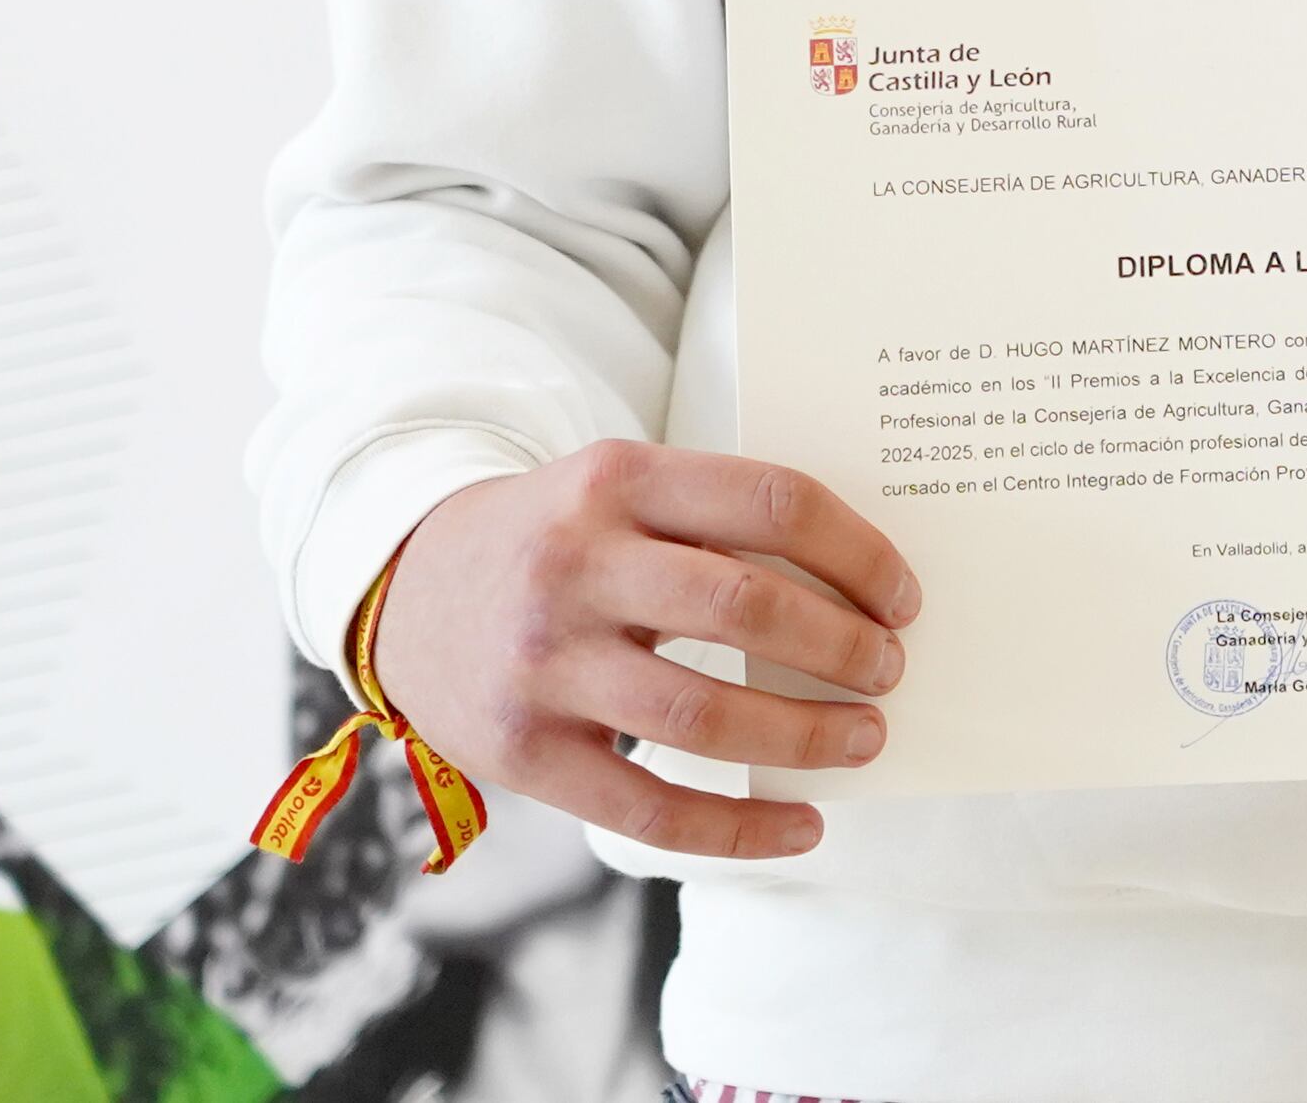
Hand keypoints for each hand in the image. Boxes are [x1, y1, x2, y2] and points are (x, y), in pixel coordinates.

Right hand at [367, 444, 920, 860]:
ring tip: (862, 739)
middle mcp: (575, 565)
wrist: (404, 591)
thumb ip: (710, 517)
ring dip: (805, 735)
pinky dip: (740, 828)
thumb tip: (855, 585)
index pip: (767, 503)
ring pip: (702, 716)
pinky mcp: (523, 752)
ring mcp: (544, 663)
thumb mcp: (614, 489)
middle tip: (890, 669)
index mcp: (614, 480)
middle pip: (744, 608)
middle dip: (841, 646)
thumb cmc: (551, 539)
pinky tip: (801, 826)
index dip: (855, 552)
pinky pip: (648, 808)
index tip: (902, 595)